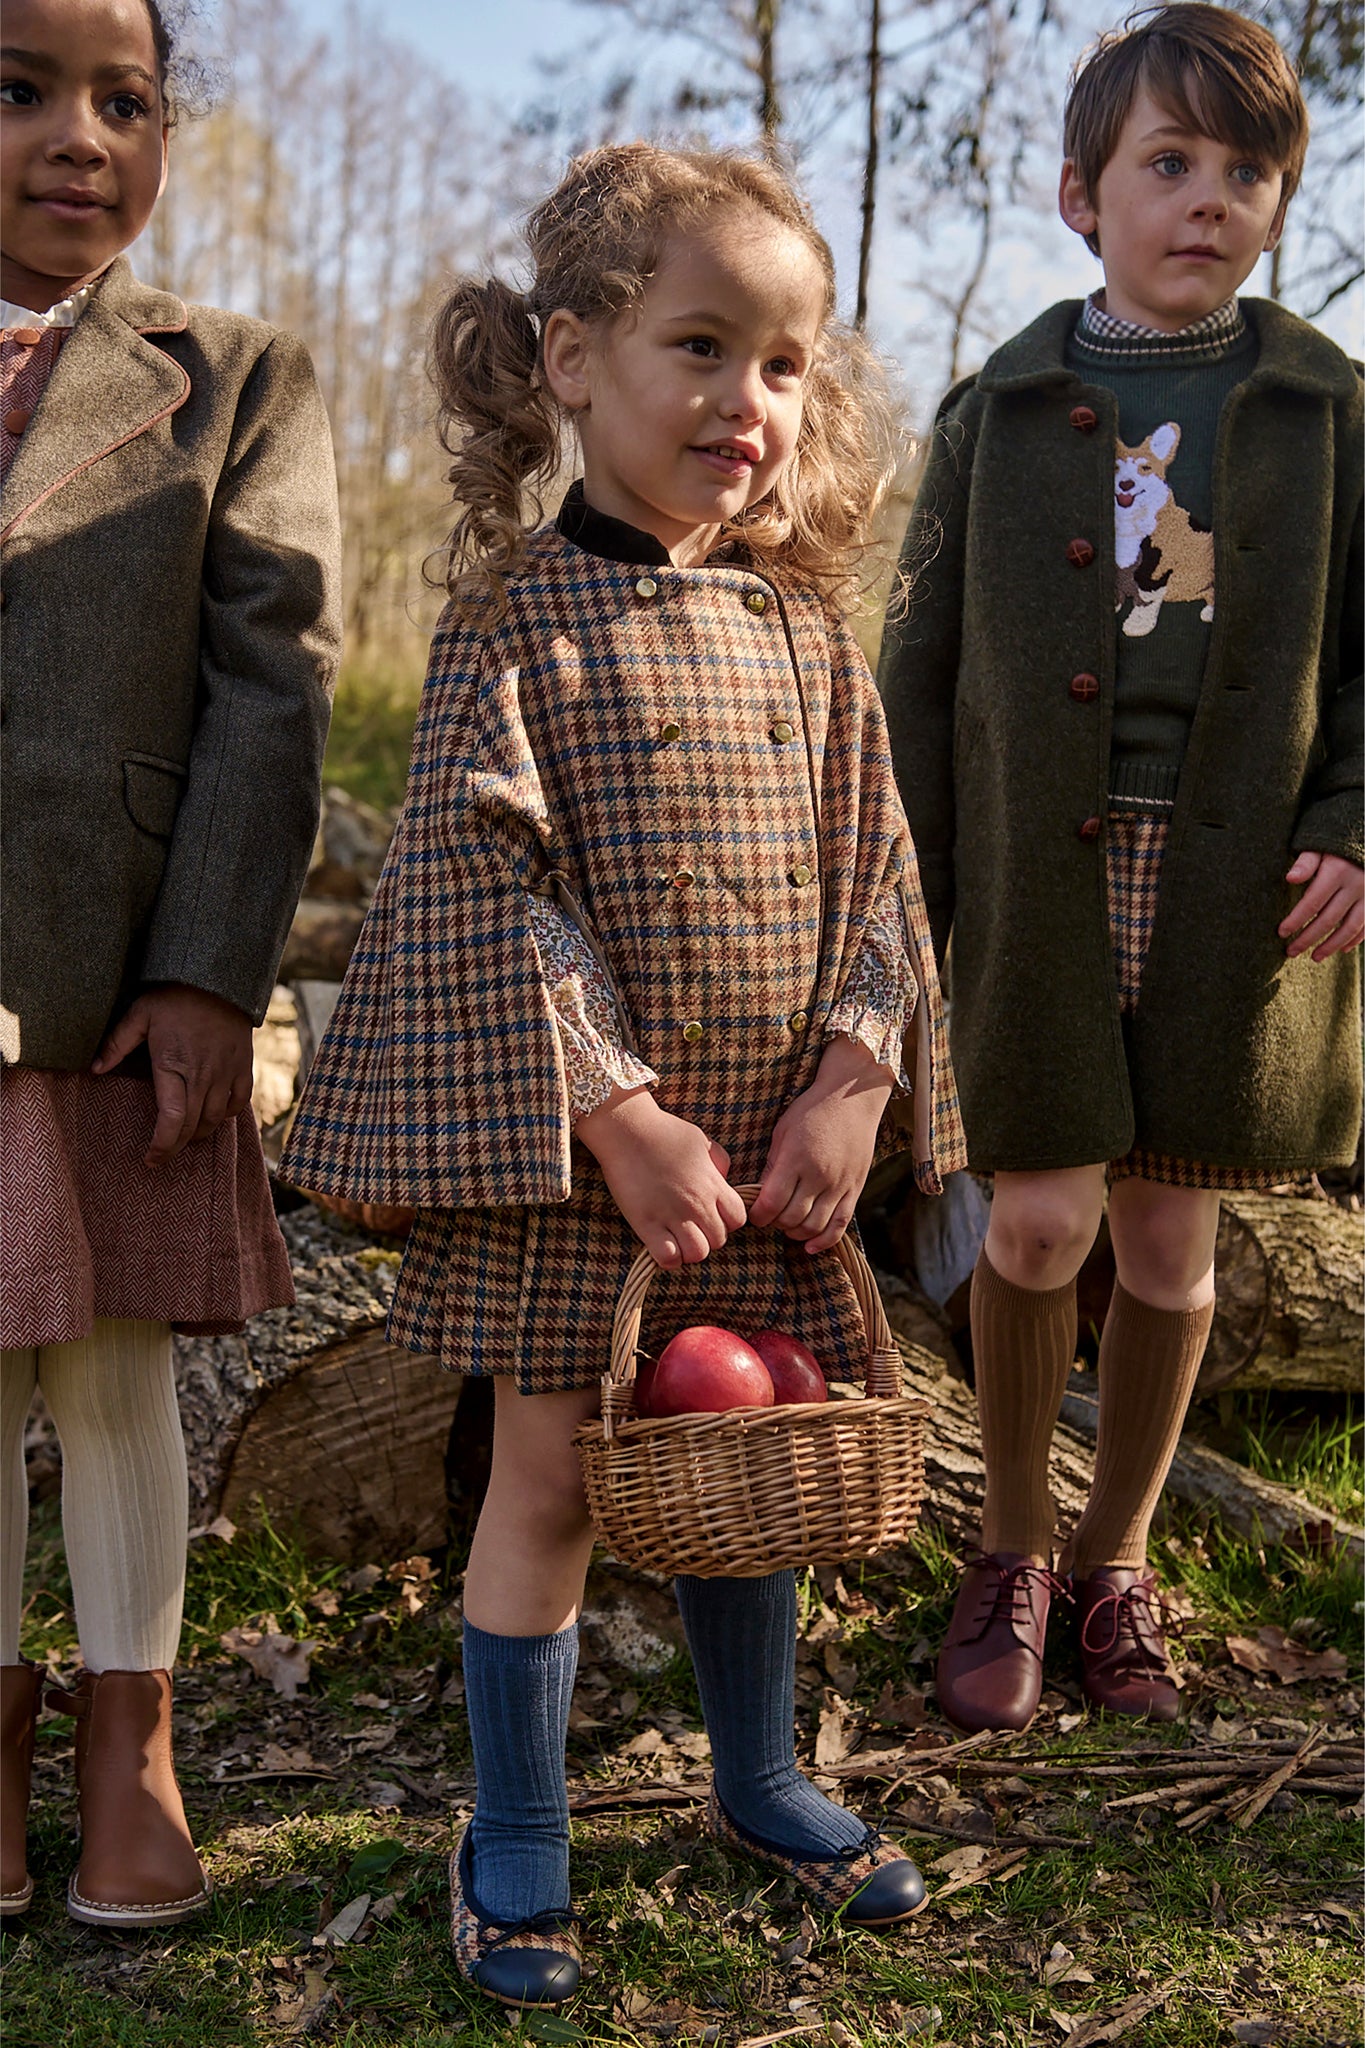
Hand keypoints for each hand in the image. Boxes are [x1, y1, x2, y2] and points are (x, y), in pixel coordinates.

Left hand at [92, 984, 254, 1165]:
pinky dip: (226, 1115)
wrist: (218, 979)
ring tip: (185, 1136)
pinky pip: (239, 1103)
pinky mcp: (243, 1067)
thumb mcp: (139, 1014)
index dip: (163, 1144)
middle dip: (177, 1146)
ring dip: (200, 1133)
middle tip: (163, 1153)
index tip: (151, 1158)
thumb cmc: (174, 996)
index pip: (172, 1118)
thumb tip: (95, 1069)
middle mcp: (203, 1075)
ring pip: (216, 1119)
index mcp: (174, 1066)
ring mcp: (226, 1073)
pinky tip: (213, 1115)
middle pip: (193, 1126)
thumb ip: (117, 1044)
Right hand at [576, 1085, 747, 1268]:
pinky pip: (668, 1258)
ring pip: (698, 1254)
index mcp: (713, 1184)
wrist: (627, 1130)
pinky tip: (662, 1244)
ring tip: (677, 1236)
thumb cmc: (664, 1132)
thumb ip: (719, 1163)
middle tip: (691, 1224)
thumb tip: (723, 1182)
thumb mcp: (702, 1142)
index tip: (712, 1213)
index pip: (738, 1219)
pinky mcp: (646, 1224)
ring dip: (690, 1249)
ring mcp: (672, 1216)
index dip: (727, 1220)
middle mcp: (697, 1204)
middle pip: (719, 1240)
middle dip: (707, 1235)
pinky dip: (668, 1257)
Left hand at [751, 1035, 892, 1253]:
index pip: (771, 1202)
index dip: (758, 1215)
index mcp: (796, 1159)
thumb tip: (761, 1195)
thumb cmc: (812, 1110)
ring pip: (814, 1226)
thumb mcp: (783, 1131)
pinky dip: (824, 1241)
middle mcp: (818, 1175)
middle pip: (791, 1218)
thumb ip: (773, 1165)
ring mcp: (839, 1184)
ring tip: (787, 1226)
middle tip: (770, 1217)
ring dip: (796, 1233)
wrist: (852, 1097)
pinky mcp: (855, 1189)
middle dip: (775, 1224)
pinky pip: (841, 1224)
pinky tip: (810, 1246)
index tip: (754, 1214)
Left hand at [1280, 852, 1364, 960]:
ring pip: (1349, 928)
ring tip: (1314, 957)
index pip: (1312, 902)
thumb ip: (1306, 862)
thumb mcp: (1320, 845)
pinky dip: (1354, 939)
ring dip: (1331, 945)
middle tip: (1290, 951)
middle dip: (1308, 938)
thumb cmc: (1337, 843)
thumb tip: (1290, 878)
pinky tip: (1341, 949)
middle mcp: (1356, 885)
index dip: (1296, 920)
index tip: (1281, 932)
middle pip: (1328, 919)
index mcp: (1337, 872)